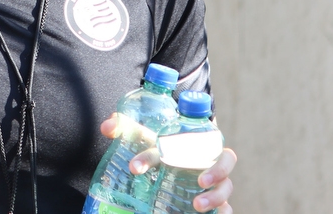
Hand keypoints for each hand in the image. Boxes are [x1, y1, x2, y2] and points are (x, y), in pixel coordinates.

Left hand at [100, 114, 236, 212]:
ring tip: (197, 205)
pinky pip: (227, 207)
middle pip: (226, 161)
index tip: (136, 167)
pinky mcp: (217, 200)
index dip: (173, 153)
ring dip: (216, 197)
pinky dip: (225, 212)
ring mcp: (215, 182)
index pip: (191, 141)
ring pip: (226, 188)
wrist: (173, 163)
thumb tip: (106, 127)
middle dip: (217, 171)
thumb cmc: (160, 148)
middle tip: (200, 180)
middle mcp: (208, 161)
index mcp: (194, 141)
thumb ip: (125, 129)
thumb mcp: (143, 140)